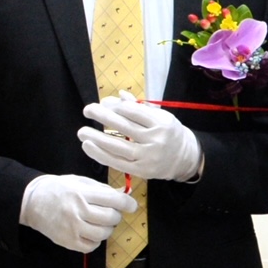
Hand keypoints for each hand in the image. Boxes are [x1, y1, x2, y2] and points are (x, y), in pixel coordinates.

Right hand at [19, 174, 136, 252]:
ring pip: (103, 233)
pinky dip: (96, 240)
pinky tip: (90, 232)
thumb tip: (125, 195)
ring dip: (107, 229)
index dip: (128, 204)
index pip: (114, 200)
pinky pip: (91, 246)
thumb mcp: (80, 182)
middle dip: (116, 216)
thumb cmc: (58, 189)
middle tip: (111, 213)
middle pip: (111, 218)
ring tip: (100, 222)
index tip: (131, 206)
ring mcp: (71, 228)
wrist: (31, 201)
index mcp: (81, 193)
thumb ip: (102, 189)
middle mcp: (77, 211)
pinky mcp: (67, 241)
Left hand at [76, 95, 200, 182]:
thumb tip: (116, 96)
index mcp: (162, 123)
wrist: (185, 158)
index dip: (115, 107)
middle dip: (103, 117)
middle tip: (87, 110)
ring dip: (96, 138)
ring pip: (117, 146)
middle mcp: (156, 140)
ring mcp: (148, 157)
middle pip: (124, 126)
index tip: (104, 104)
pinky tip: (88, 146)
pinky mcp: (141, 170)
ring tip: (82, 131)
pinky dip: (100, 154)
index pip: (133, 112)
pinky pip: (116, 162)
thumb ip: (138, 107)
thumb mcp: (160, 117)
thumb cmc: (168, 133)